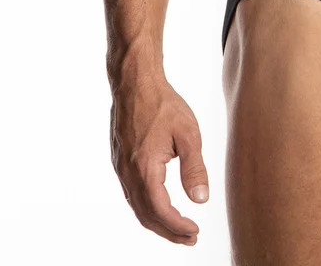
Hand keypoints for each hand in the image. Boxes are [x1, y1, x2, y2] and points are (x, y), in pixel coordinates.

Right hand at [110, 75, 209, 243]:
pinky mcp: (119, 161)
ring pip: (137, 207)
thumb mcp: (188, 133)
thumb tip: (201, 200)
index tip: (195, 231)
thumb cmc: (163, 104)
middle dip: (168, 231)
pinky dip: (146, 207)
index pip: (161, 211)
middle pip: (147, 216)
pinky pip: (131, 194)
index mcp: (145, 169)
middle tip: (190, 238)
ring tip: (178, 227)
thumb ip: (194, 168)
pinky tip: (160, 205)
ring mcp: (121, 168)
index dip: (178, 227)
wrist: (135, 82)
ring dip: (157, 222)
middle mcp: (128, 173)